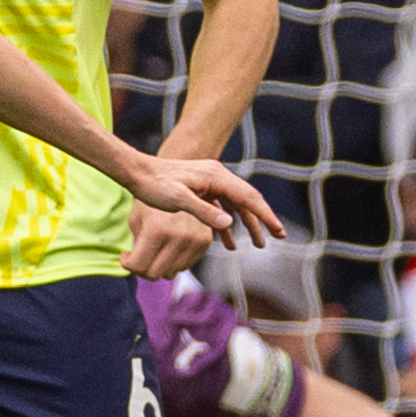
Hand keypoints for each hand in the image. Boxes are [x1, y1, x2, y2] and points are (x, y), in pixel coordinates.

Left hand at [116, 157, 282, 276]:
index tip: (278, 231)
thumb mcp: (178, 200)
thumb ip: (203, 212)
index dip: (265, 215)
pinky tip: (228, 241)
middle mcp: (216, 176)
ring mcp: (209, 182)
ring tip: (258, 244)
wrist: (136, 172)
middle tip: (279, 237)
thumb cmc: (154, 185)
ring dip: (247, 223)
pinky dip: (227, 223)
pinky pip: (221, 206)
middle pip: (247, 199)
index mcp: (216, 176)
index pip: (248, 197)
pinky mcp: (200, 188)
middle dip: (263, 219)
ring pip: (235, 204)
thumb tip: (230, 224)